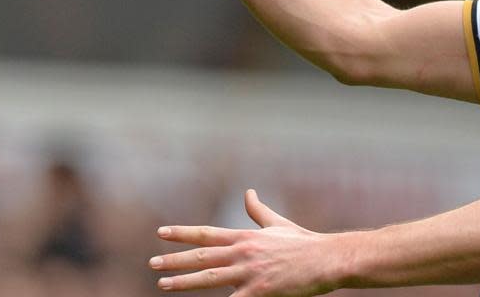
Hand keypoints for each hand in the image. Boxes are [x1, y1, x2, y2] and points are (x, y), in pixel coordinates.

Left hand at [151, 189, 340, 295]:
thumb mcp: (278, 224)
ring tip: (162, 284)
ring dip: (183, 281)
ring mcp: (250, 273)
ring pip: (209, 278)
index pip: (207, 234)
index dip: (183, 234)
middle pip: (202, 257)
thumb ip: (258, 211)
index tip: (161, 233)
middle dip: (174, 260)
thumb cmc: (304, 243)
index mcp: (246, 236)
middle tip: (152, 262)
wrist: (327, 259)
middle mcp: (244, 252)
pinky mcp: (259, 292)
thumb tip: (248, 192)